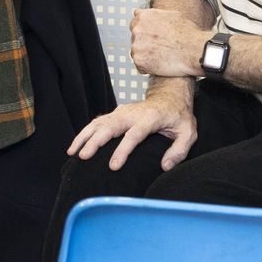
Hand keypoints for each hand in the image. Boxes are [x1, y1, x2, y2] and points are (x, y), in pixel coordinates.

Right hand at [67, 83, 197, 170]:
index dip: (122, 150)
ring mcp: (122, 112)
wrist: (170, 95)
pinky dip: (84, 133)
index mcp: (150, 118)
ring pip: (98, 123)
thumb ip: (179, 150)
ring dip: (84, 137)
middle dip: (95, 142)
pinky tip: (75, 146)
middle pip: (109, 127)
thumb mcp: (188, 132)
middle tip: (84, 157)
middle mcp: (132, 113)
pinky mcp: (116, 114)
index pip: (134, 135)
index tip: (113, 166)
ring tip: (73, 153)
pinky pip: (96, 123)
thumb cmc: (179, 116)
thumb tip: (164, 166)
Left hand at [130, 7, 211, 77]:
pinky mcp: (139, 60)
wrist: (195, 50)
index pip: (135, 23)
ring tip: (163, 56)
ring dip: (146, 55)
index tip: (153, 37)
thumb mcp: (172, 15)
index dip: (146, 32)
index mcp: (144, 16)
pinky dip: (148, 68)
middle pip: (135, 38)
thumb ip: (153, 14)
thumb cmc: (188, 34)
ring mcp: (136, 45)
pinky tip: (161, 64)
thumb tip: (138, 12)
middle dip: (145, 43)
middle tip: (161, 48)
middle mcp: (137, 29)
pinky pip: (140, 66)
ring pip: (137, 52)